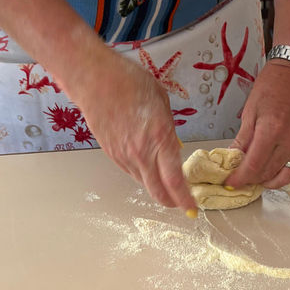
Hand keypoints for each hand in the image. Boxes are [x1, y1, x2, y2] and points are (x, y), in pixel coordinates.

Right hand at [68, 47, 196, 212]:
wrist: (96, 81)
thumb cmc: (130, 83)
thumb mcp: (162, 103)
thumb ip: (168, 128)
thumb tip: (172, 144)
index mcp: (160, 138)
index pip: (175, 180)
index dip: (185, 199)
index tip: (193, 208)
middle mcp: (141, 153)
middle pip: (158, 191)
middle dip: (172, 201)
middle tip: (181, 202)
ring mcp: (124, 155)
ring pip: (144, 183)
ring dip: (156, 187)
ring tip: (166, 183)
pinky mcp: (111, 154)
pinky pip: (130, 172)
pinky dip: (142, 174)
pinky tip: (147, 167)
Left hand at [224, 59, 289, 189]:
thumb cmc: (271, 87)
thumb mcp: (250, 111)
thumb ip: (243, 139)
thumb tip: (232, 158)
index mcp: (271, 131)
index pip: (254, 165)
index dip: (240, 178)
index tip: (230, 183)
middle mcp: (289, 142)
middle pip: (267, 173)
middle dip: (250, 180)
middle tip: (237, 179)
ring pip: (283, 176)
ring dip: (267, 181)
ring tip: (253, 177)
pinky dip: (282, 175)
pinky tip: (270, 171)